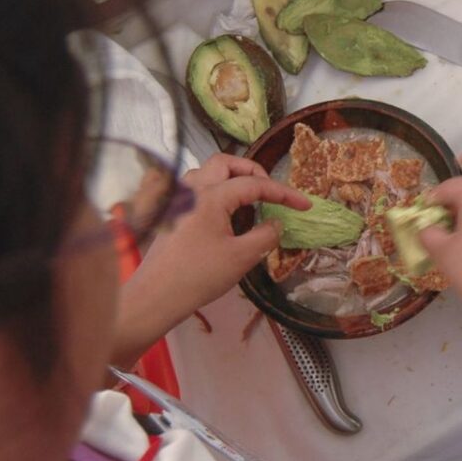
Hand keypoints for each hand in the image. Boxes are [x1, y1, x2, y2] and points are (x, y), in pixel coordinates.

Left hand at [135, 154, 309, 308]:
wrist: (156, 296)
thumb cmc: (199, 276)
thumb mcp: (242, 257)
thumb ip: (266, 235)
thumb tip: (277, 223)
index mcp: (212, 196)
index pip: (255, 184)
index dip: (284, 193)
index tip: (305, 205)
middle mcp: (192, 190)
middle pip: (226, 163)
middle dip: (253, 172)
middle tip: (271, 192)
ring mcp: (178, 200)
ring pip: (207, 172)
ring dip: (231, 178)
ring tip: (249, 198)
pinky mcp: (171, 214)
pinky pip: (196, 188)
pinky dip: (217, 190)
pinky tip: (226, 213)